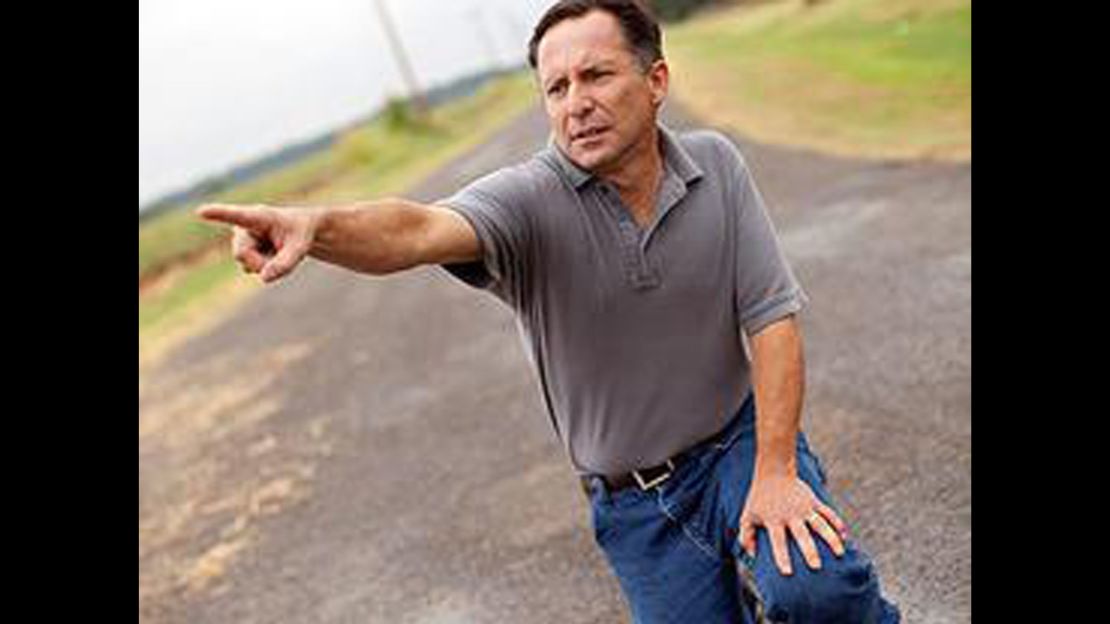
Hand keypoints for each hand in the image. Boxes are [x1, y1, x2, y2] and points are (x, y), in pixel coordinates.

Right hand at [196, 203, 320, 282]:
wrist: (300, 232)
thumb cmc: (300, 233)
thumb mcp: (301, 247)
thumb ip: (286, 263)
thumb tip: (264, 278)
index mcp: (258, 216)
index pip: (237, 216)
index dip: (218, 214)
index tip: (201, 211)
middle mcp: (244, 227)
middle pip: (241, 253)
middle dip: (260, 262)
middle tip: (281, 256)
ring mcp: (241, 240)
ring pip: (247, 263)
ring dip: (265, 264)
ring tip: (277, 250)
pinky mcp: (243, 252)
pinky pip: (250, 268)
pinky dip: (264, 267)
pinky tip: (270, 255)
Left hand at [738, 472, 848, 575]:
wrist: (773, 471)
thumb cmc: (759, 498)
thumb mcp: (747, 515)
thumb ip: (746, 536)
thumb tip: (752, 556)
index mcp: (774, 519)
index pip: (778, 541)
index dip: (782, 556)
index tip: (788, 573)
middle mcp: (790, 514)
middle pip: (802, 534)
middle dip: (809, 550)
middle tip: (816, 567)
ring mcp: (804, 507)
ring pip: (820, 524)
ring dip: (831, 538)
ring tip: (840, 553)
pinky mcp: (813, 501)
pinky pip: (828, 512)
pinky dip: (837, 522)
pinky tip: (844, 536)